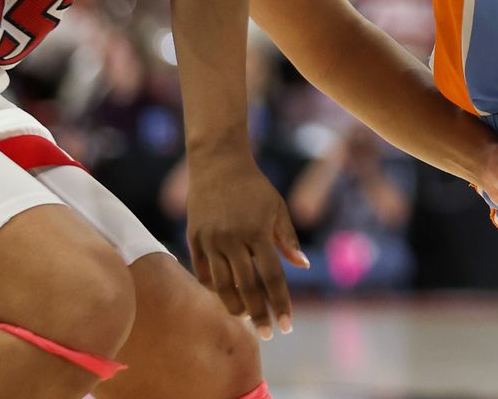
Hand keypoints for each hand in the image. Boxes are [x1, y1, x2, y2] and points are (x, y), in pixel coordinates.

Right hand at [184, 153, 308, 339]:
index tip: (287, 325)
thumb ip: (288, 239)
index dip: (280, 303)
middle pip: (247, 288)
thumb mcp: (277, 208)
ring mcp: (211, 240)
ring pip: (222, 285)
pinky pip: (204, 272)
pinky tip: (226, 299)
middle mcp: (233, 239)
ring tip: (247, 319)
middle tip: (269, 334)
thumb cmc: (255, 187)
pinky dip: (215, 288)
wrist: (218, 163)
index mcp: (257, 232)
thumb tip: (303, 267)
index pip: (272, 277)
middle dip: (260, 314)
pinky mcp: (195, 238)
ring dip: (235, 307)